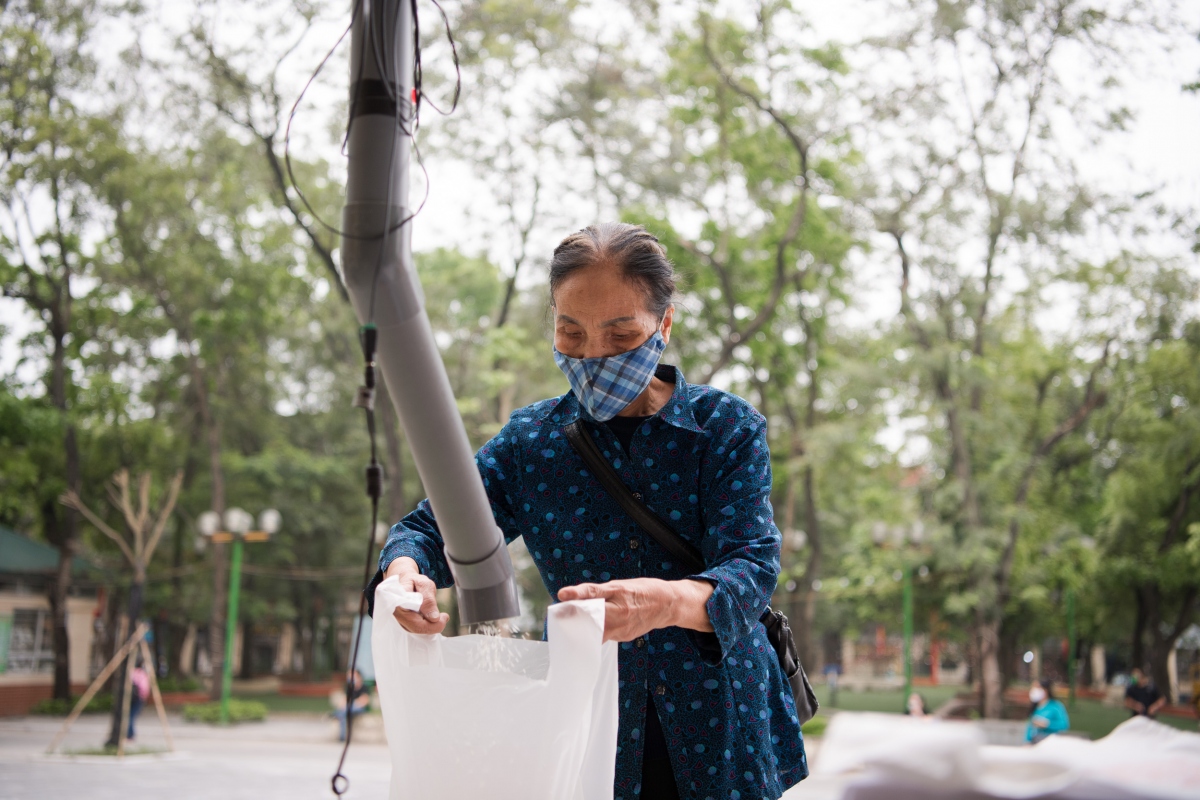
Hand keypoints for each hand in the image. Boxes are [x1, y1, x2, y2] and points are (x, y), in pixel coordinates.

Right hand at [387, 557, 448, 633]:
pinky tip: (430, 619)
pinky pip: (413, 629)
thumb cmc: (414, 581)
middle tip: (444, 617)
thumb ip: (428, 600)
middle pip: (415, 628)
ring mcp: (396, 620)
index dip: (431, 624)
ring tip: (438, 616)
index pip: (414, 621)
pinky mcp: (400, 623)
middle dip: (433, 626)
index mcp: (397, 603)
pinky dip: (424, 626)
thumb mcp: (424, 585)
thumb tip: (434, 618)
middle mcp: (393, 614)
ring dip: (429, 626)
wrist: (404, 581)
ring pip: (414, 631)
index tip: (444, 617)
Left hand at [557, 578, 712, 642]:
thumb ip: (597, 592)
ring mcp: (622, 628)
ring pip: (596, 631)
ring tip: (572, 624)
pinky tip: (591, 629)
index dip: (577, 594)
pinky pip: (605, 635)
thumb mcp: (620, 585)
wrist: (668, 604)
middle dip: (575, 619)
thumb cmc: (644, 591)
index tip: (562, 595)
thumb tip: (573, 596)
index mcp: (619, 595)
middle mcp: (620, 614)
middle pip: (590, 619)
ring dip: (583, 628)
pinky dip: (596, 632)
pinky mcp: (625, 636)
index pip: (593, 594)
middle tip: (561, 616)